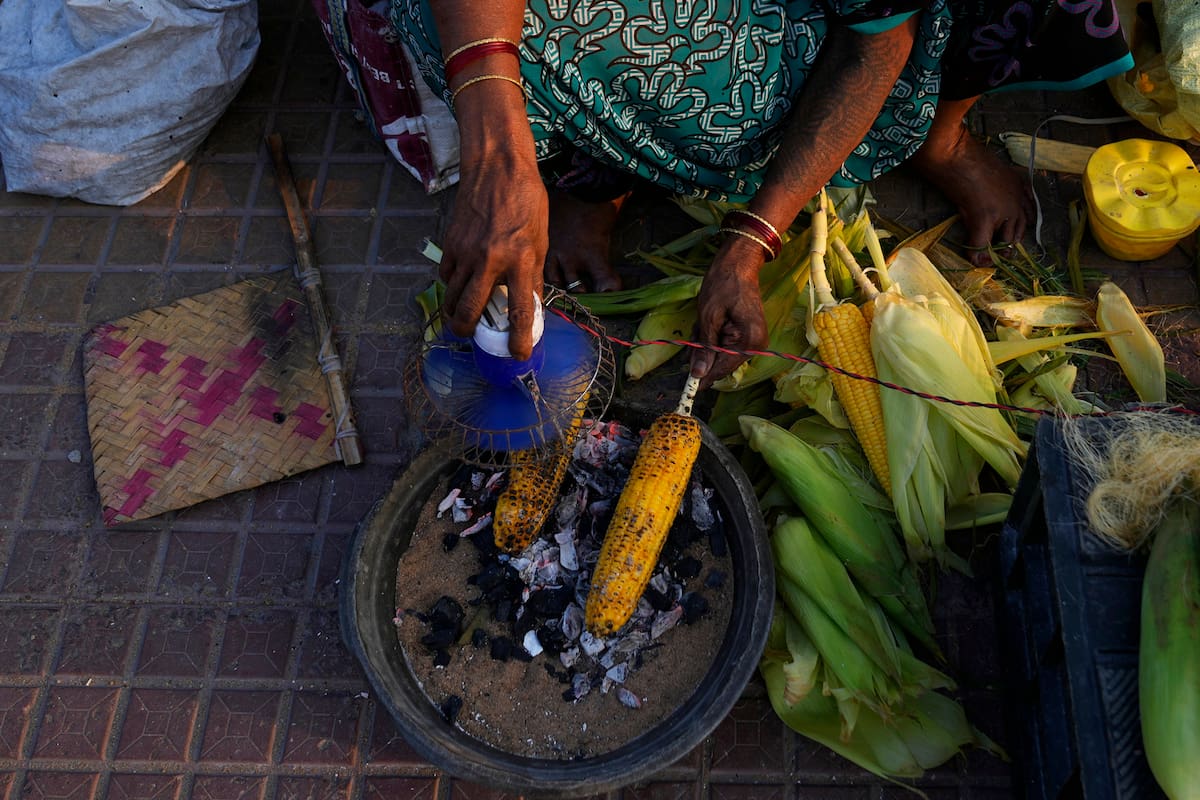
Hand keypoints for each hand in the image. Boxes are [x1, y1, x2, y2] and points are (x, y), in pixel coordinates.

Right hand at [439, 96, 547, 360]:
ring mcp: (466, 252)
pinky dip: (451, 284)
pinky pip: (446, 274)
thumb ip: (531, 274)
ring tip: (463, 315)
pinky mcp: (450, 242)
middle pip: (468, 311)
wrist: (497, 167)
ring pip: (452, 296)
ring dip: (455, 311)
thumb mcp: (539, 239)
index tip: (517, 355)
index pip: (519, 311)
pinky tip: (460, 282)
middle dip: (466, 331)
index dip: (518, 339)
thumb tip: (527, 305)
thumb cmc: (526, 201)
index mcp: (520, 260)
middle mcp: (490, 260)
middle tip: (471, 335)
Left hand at [690, 237, 769, 388]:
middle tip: (694, 332)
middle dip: (703, 351)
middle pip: (722, 362)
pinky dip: (712, 335)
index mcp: (750, 341)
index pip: (724, 368)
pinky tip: (708, 321)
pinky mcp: (747, 334)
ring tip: (703, 320)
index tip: (689, 387)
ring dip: (706, 341)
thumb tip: (698, 374)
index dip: (705, 376)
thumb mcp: (708, 318)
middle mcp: (756, 344)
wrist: (738, 263)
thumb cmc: (724, 285)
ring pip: (720, 353)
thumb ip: (704, 348)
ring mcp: (752, 339)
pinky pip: (724, 343)